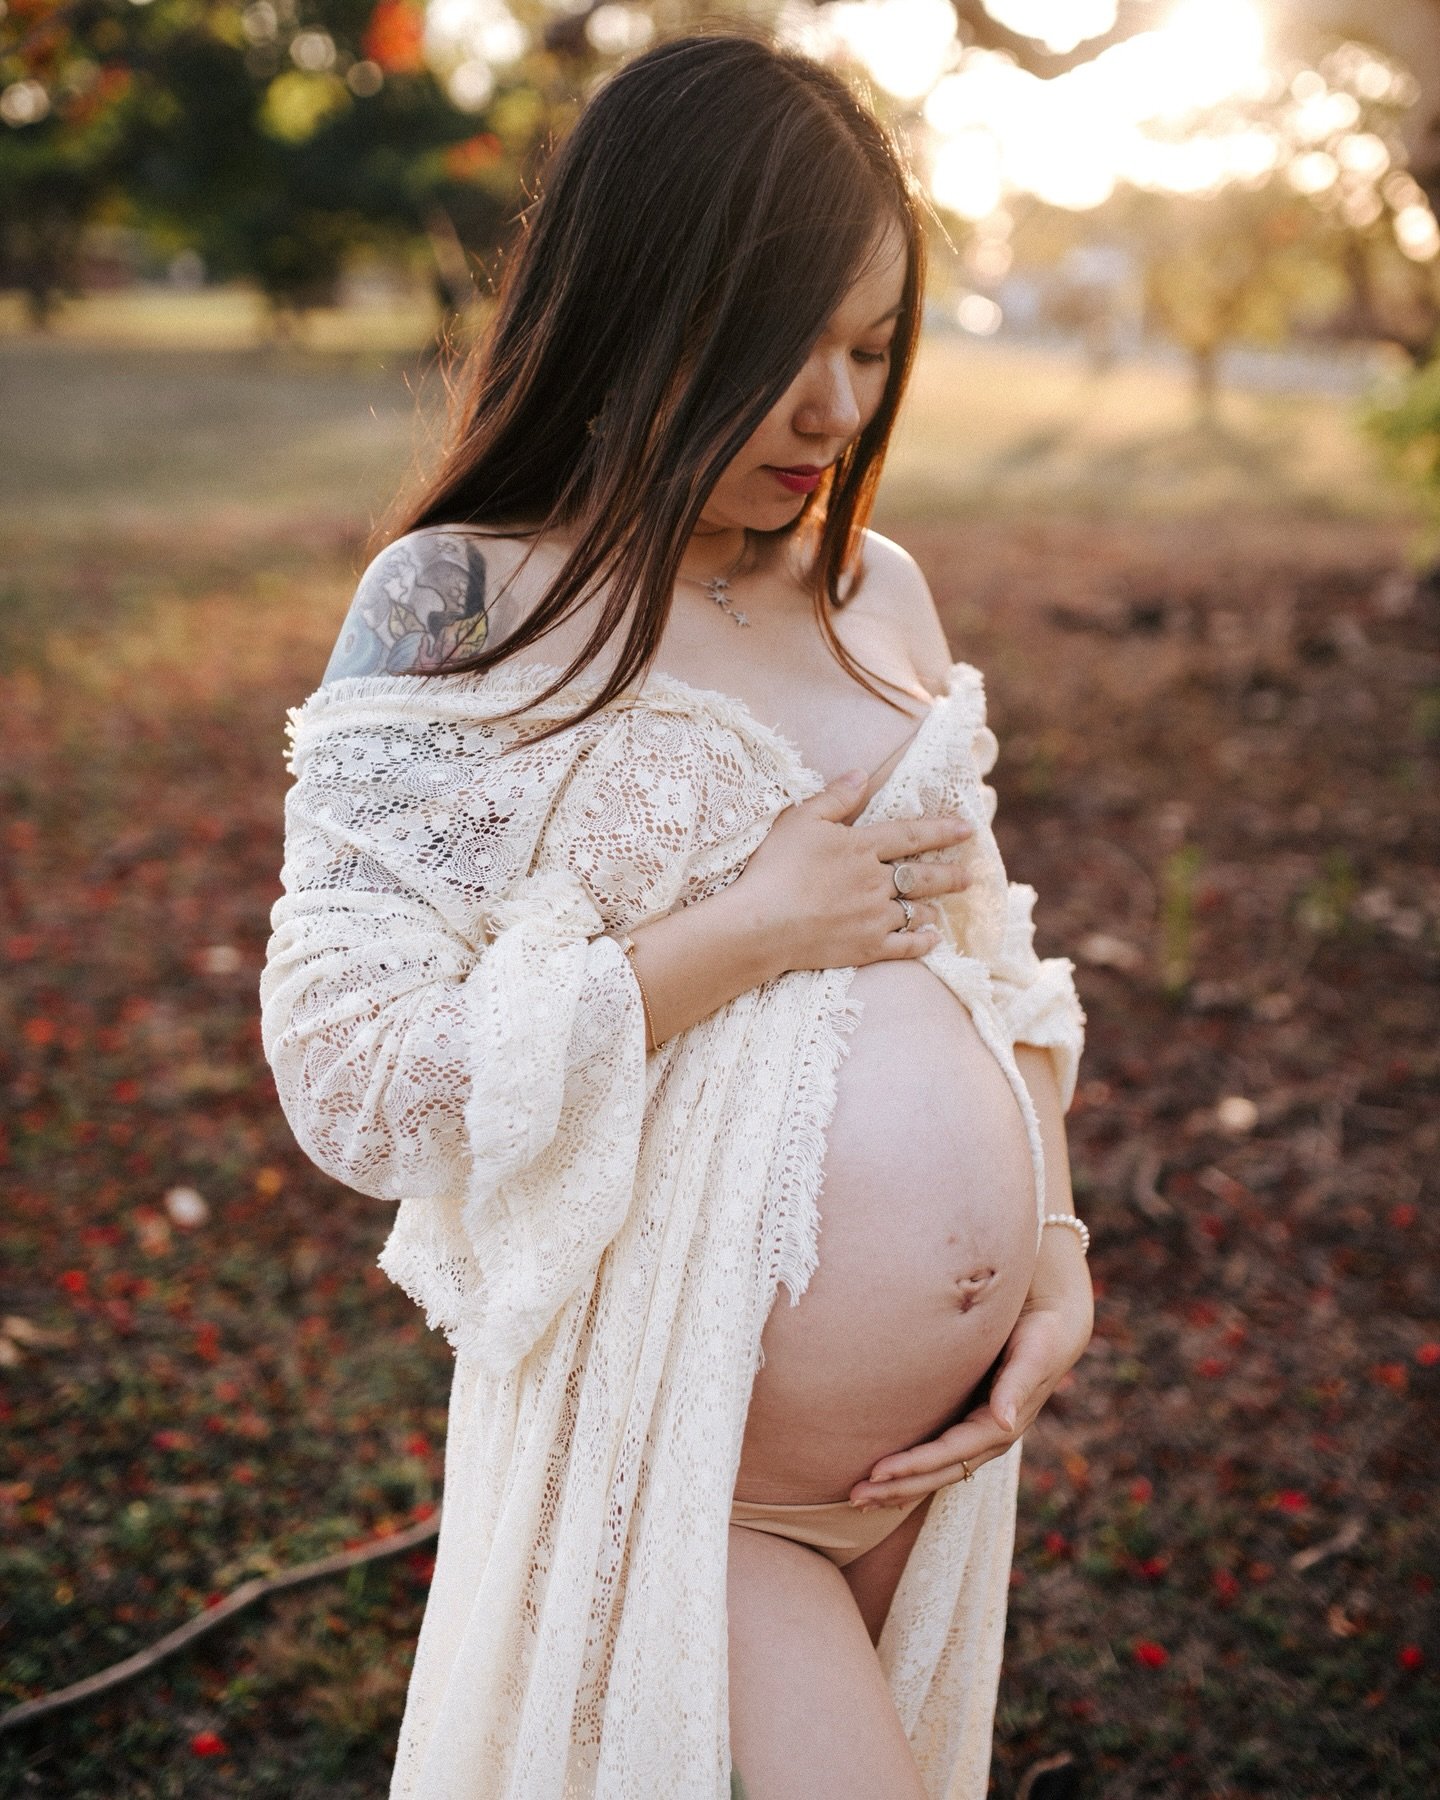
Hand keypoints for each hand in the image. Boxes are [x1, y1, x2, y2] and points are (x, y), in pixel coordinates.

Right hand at [727, 769, 974, 975]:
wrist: (762, 924)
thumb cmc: (775, 867)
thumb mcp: (800, 820)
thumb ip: (835, 797)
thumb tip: (863, 774)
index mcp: (862, 847)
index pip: (911, 835)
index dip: (942, 830)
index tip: (967, 829)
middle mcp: (876, 881)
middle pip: (922, 875)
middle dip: (949, 875)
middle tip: (968, 877)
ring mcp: (875, 917)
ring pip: (916, 911)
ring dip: (931, 908)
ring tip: (941, 908)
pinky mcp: (867, 947)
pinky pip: (906, 946)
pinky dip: (922, 942)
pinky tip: (932, 940)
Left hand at [847, 1230, 1093, 1508]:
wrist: (1055, 1321)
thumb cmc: (1042, 1331)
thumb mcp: (1034, 1352)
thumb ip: (1018, 1384)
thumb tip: (1004, 1422)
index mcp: (1002, 1425)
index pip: (951, 1454)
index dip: (915, 1465)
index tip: (877, 1471)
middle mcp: (988, 1436)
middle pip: (939, 1473)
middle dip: (898, 1487)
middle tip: (854, 1497)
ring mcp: (978, 1432)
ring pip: (935, 1470)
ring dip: (898, 1486)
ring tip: (857, 1498)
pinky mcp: (968, 1420)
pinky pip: (936, 1454)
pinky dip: (909, 1469)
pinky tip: (883, 1477)